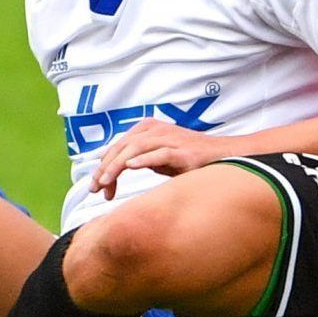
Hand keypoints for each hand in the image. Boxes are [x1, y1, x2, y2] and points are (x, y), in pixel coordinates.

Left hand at [89, 119, 239, 198]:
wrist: (221, 156)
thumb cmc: (190, 158)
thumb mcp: (159, 157)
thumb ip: (139, 158)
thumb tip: (117, 167)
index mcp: (148, 128)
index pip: (118, 145)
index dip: (104, 165)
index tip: (97, 186)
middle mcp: (156, 130)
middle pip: (123, 146)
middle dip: (105, 167)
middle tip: (95, 188)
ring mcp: (170, 139)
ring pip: (136, 148)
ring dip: (117, 165)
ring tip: (105, 181)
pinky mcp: (183, 151)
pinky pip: (160, 153)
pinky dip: (143, 160)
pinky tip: (130, 167)